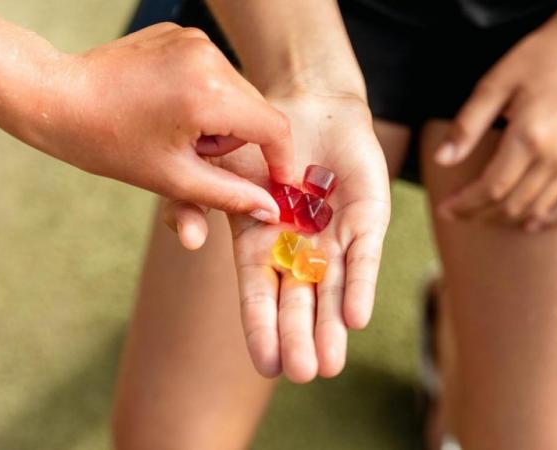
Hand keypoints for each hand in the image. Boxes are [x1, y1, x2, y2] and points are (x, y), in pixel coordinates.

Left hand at [26, 23, 292, 241]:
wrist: (58, 97)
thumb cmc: (110, 144)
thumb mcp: (174, 179)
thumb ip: (230, 196)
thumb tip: (270, 210)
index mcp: (209, 94)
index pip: (273, 128)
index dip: (282, 159)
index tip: (278, 182)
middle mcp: (208, 58)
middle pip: (257, 110)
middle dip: (239, 140)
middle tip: (199, 155)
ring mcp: (194, 40)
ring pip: (238, 91)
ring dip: (223, 118)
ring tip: (180, 130)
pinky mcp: (181, 34)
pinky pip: (216, 72)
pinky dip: (206, 95)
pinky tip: (170, 106)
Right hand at [196, 93, 389, 381]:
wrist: (305, 103)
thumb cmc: (255, 140)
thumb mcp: (214, 170)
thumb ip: (191, 201)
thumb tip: (189, 239)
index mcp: (262, 246)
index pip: (260, 296)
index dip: (262, 328)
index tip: (266, 366)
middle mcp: (300, 249)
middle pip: (299, 300)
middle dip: (300, 337)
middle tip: (304, 373)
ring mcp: (334, 236)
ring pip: (333, 288)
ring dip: (331, 325)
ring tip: (329, 364)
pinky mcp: (367, 219)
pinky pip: (363, 255)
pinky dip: (359, 284)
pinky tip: (355, 318)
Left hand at [435, 23, 556, 230]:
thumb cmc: (538, 60)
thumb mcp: (493, 84)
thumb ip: (467, 126)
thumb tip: (442, 160)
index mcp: (528, 137)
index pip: (491, 189)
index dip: (464, 205)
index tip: (444, 210)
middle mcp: (555, 156)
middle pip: (511, 205)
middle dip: (478, 214)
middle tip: (455, 212)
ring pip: (537, 209)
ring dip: (506, 218)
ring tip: (481, 214)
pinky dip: (552, 218)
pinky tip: (531, 221)